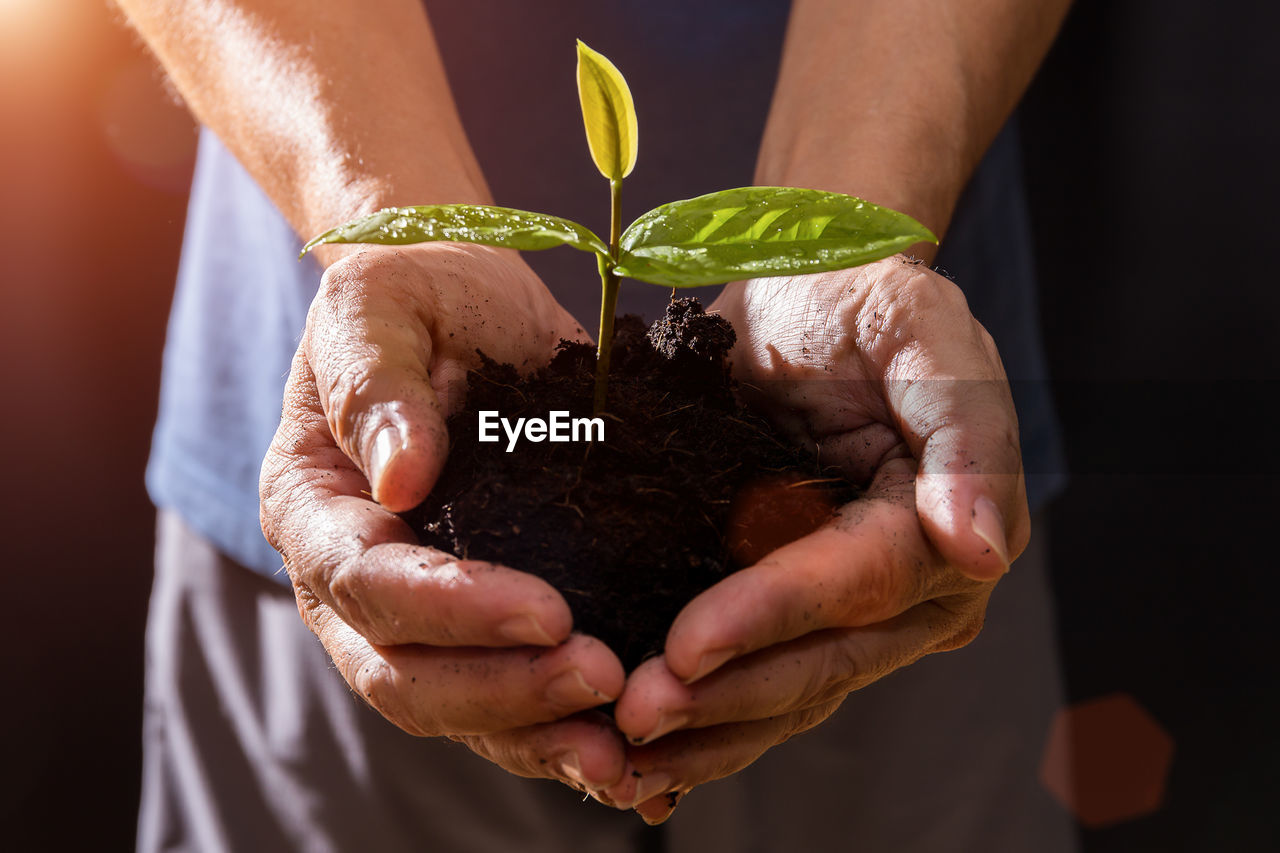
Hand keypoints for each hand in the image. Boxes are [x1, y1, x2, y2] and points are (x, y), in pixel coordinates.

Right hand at [259, 244, 628, 795]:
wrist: (461, 301)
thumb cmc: (413, 294)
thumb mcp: (380, 305)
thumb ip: (378, 382)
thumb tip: (401, 476)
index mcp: (316, 509)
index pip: (367, 583)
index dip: (451, 610)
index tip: (546, 613)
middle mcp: (356, 580)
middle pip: (406, 674)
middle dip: (503, 692)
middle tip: (602, 683)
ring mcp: (420, 611)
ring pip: (461, 707)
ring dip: (540, 734)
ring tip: (625, 755)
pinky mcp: (485, 617)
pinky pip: (512, 692)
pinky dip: (563, 728)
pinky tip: (634, 755)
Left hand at [600, 256, 1029, 821]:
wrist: (806, 297)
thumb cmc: (869, 304)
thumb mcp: (926, 333)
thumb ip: (966, 432)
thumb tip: (982, 549)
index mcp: (947, 533)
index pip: (859, 587)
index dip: (774, 618)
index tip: (688, 647)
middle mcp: (907, 595)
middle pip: (819, 661)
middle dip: (726, 696)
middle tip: (635, 716)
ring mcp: (845, 613)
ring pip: (783, 693)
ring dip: (706, 729)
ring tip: (619, 751)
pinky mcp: (782, 608)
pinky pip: (749, 679)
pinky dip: (701, 720)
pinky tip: (639, 754)